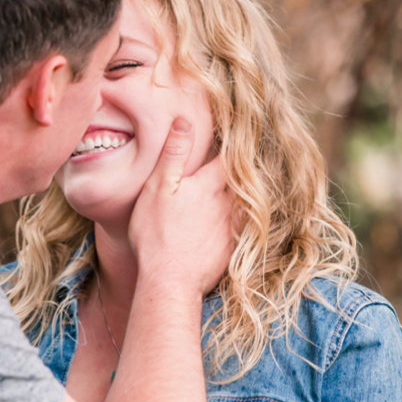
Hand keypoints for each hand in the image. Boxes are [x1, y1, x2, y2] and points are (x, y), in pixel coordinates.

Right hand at [127, 118, 234, 299]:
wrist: (171, 281)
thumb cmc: (157, 234)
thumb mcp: (158, 188)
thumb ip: (173, 154)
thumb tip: (185, 120)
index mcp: (210, 184)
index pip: (229, 155)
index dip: (232, 142)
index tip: (235, 132)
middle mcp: (228, 203)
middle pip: (241, 178)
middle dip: (240, 168)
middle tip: (240, 158)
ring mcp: (232, 227)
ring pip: (244, 202)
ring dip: (243, 193)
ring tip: (236, 188)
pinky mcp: (232, 248)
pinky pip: (242, 227)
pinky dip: (240, 220)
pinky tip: (231, 221)